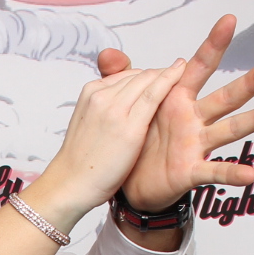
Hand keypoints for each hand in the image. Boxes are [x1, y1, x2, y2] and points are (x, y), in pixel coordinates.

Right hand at [35, 60, 189, 224]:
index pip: (126, 75)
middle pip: (139, 75)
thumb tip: (126, 98)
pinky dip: (170, 79)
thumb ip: (107, 104)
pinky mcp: (129, 126)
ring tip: (182, 70)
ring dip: (168, 72)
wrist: (70, 184)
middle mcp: (101, 95)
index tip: (159, 82)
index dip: (146, 77)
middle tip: (177, 75)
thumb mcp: (89, 122)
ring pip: (148, 79)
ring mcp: (115, 109)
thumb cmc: (82, 160)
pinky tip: (182, 72)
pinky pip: (154, 94)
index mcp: (90, 92)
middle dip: (159, 73)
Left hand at [120, 15, 253, 211]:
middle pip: (226, 97)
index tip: (229, 19)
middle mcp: (195, 118)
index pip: (199, 66)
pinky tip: (251, 175)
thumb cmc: (137, 138)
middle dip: (248, 83)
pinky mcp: (191, 170)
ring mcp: (197, 144)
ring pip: (230, 129)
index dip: (213, 44)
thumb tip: (107, 54)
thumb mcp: (127, 105)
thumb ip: (120, 78)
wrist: (130, 181)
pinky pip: (214, 172)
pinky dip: (233, 173)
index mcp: (179, 97)